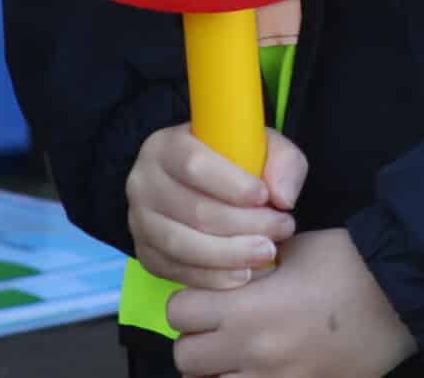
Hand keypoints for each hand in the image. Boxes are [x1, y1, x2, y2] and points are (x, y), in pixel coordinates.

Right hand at [126, 125, 309, 289]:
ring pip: (183, 245)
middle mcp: (143, 183)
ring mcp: (140, 221)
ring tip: (267, 252)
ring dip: (231, 254)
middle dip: (244, 224)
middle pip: (193, 210)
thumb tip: (283, 198)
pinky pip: (176, 271)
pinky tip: (243, 274)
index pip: (194, 165)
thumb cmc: (236, 162)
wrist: (204, 185)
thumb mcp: (264, 146)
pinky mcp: (146, 253)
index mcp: (167, 146)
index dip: (232, 184)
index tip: (265, 196)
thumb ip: (283, 162)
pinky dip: (212, 278)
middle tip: (282, 228)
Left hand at [167, 229, 415, 377]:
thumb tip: (236, 268)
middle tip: (220, 325)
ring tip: (238, 354)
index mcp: (248, 309)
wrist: (405, 295)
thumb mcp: (297, 248)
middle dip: (197, 339)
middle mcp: (253, 352)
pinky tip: (264, 368)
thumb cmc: (350, 263)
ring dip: (216, 371)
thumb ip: (256, 261)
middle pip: (185, 359)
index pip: (179, 313)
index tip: (208, 295)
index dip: (190, 301)